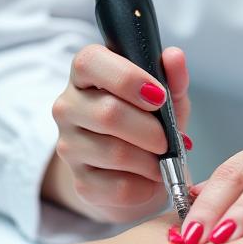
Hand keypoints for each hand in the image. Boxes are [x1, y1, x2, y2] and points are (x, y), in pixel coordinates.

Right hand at [42, 44, 191, 222]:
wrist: (137, 167)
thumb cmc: (149, 117)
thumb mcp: (167, 93)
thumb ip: (172, 75)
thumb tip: (174, 56)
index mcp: (86, 72)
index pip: (90, 63)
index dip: (127, 78)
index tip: (158, 96)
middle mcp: (68, 106)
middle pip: (107, 113)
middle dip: (150, 129)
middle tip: (168, 138)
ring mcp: (69, 145)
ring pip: (114, 152)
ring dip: (150, 159)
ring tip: (163, 157)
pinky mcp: (79, 181)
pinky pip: (118, 187)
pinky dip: (146, 185)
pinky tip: (151, 177)